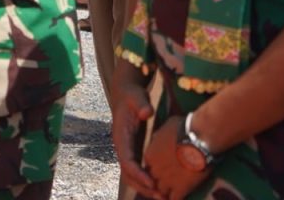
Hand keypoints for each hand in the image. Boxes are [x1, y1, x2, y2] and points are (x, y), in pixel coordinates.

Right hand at [111, 65, 161, 198]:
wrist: (125, 93)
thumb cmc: (132, 96)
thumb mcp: (136, 96)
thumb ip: (141, 104)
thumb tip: (147, 112)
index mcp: (121, 136)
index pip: (127, 160)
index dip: (138, 173)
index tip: (152, 182)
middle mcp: (122, 147)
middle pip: (128, 174)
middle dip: (143, 187)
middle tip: (161, 196)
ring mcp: (127, 150)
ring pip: (132, 175)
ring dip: (145, 187)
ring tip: (162, 197)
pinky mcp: (134, 150)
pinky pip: (138, 170)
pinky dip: (147, 180)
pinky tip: (160, 187)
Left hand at [144, 116, 209, 199]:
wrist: (200, 139)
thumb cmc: (185, 128)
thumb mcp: (166, 127)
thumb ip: (159, 137)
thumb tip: (158, 138)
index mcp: (149, 155)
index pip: (147, 168)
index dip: (156, 170)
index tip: (164, 170)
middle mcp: (154, 170)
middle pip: (152, 182)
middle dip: (159, 184)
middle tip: (168, 185)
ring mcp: (166, 181)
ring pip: (161, 193)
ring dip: (167, 193)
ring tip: (175, 192)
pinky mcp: (180, 189)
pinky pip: (174, 199)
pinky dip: (177, 199)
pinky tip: (183, 196)